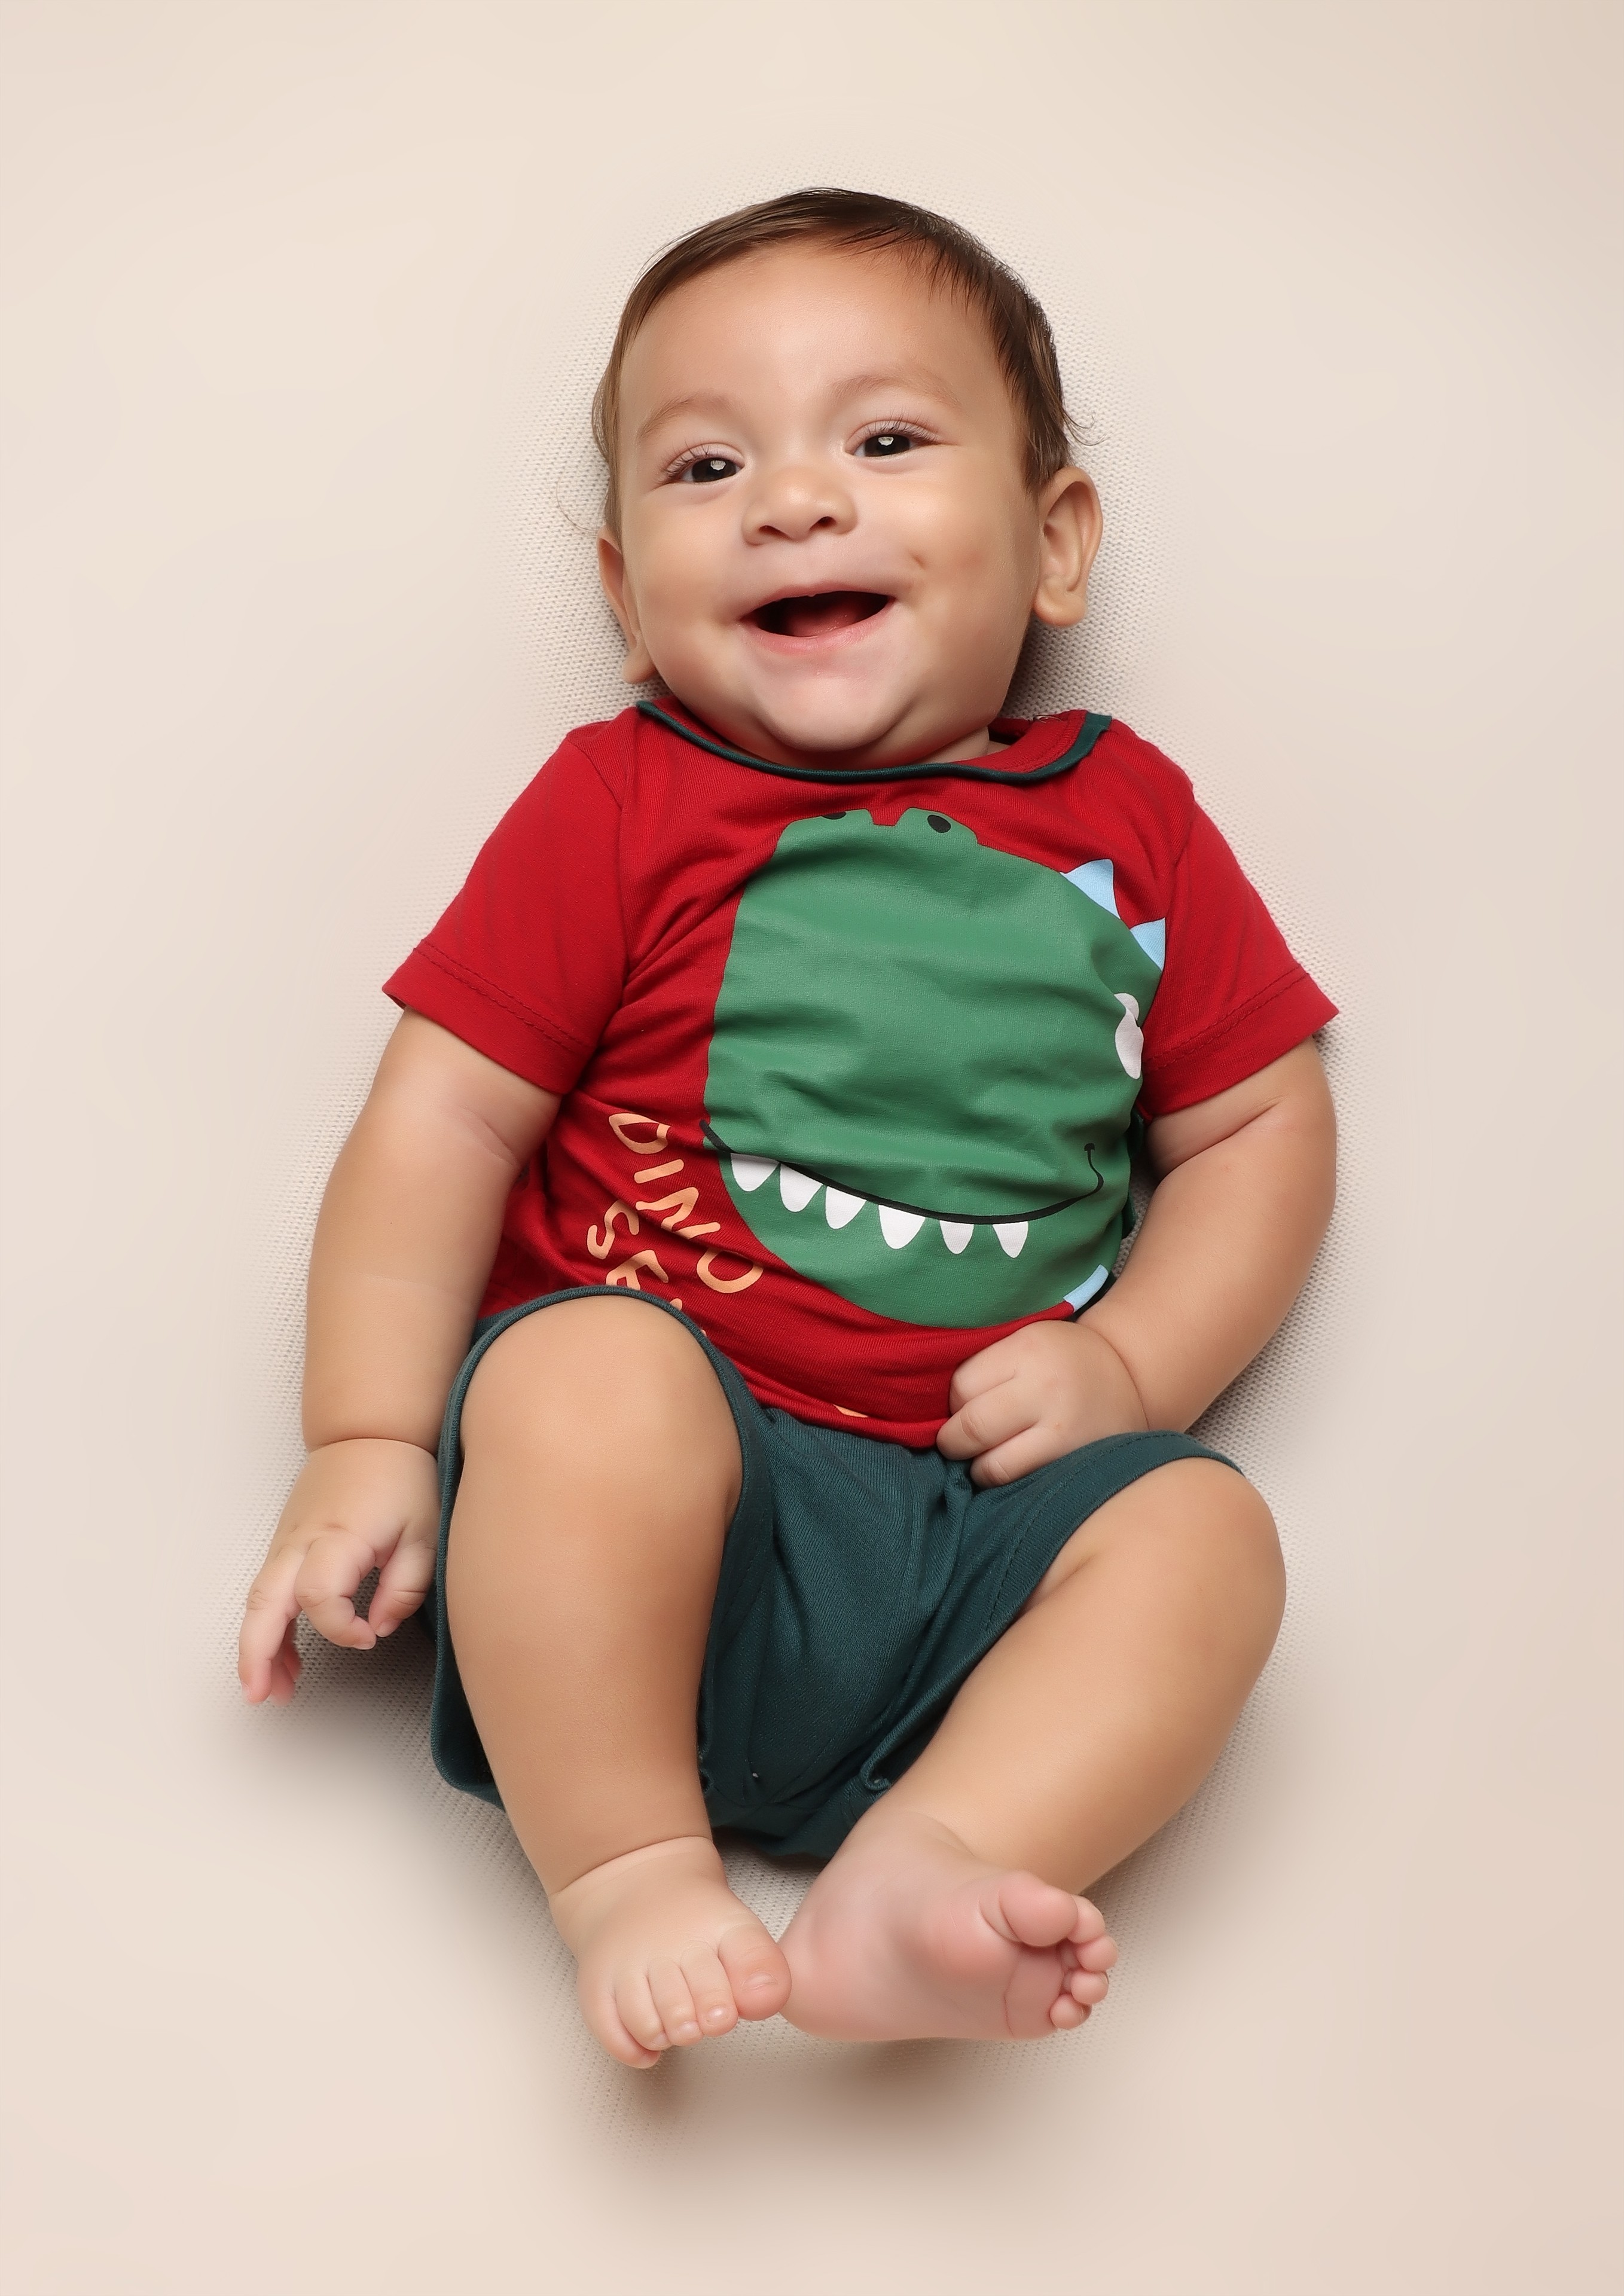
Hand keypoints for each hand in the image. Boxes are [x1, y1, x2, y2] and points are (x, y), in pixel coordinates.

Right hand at [238, 1438, 440, 1704]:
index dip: (338, 1628)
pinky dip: (270, 1627)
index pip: (316, 1594)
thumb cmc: (400, 1477)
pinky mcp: (287, 1545)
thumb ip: (405, 1586)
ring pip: (258, 1602)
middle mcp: (300, 1541)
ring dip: (259, 1648)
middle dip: (257, 1653)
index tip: (367, 1637)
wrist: (369, 1432)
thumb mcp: (424, 1531)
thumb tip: (379, 1627)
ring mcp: (287, 1543)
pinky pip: (268, 1593)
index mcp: (336, 1535)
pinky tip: (286, 1659)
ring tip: (272, 1691)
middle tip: (262, 1696)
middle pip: (263, 1602)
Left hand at [936, 1319, 1149, 1487]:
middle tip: (959, 1439)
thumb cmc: (1061, 1361)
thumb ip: (987, 1367)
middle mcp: (1048, 1389)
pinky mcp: (1074, 1464)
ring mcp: (1064, 1432)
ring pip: (990, 1466)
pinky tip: (1010, 1468)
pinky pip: (1018, 1483)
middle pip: (971, 1427)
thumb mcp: (1027, 1342)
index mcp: (1030, 1349)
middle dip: (954, 1439)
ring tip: (985, 1455)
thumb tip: (924, 1406)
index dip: (953, 1402)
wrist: (1131, 1379)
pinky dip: (1003, 1482)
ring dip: (977, 1466)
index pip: (960, 1386)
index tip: (963, 1405)